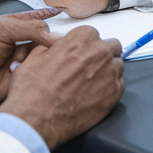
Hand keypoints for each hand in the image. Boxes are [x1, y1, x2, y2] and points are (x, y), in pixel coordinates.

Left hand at [0, 8, 61, 114]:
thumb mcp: (1, 30)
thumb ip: (30, 28)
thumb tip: (56, 37)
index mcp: (15, 26)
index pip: (39, 19)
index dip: (51, 17)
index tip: (62, 15)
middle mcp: (22, 43)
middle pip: (48, 38)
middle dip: (46, 41)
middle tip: (40, 46)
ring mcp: (24, 62)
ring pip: (46, 56)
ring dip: (34, 58)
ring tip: (14, 64)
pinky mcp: (25, 81)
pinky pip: (40, 75)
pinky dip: (34, 73)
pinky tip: (16, 71)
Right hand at [0, 26, 123, 149]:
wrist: (36, 118)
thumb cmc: (33, 89)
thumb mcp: (35, 55)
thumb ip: (55, 44)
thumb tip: (61, 44)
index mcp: (81, 38)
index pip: (94, 34)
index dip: (87, 46)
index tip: (82, 54)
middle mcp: (99, 52)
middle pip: (112, 47)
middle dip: (102, 55)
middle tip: (88, 68)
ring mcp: (110, 73)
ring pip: (117, 66)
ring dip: (107, 72)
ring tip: (89, 84)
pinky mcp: (114, 94)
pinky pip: (118, 86)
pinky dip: (109, 90)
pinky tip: (92, 96)